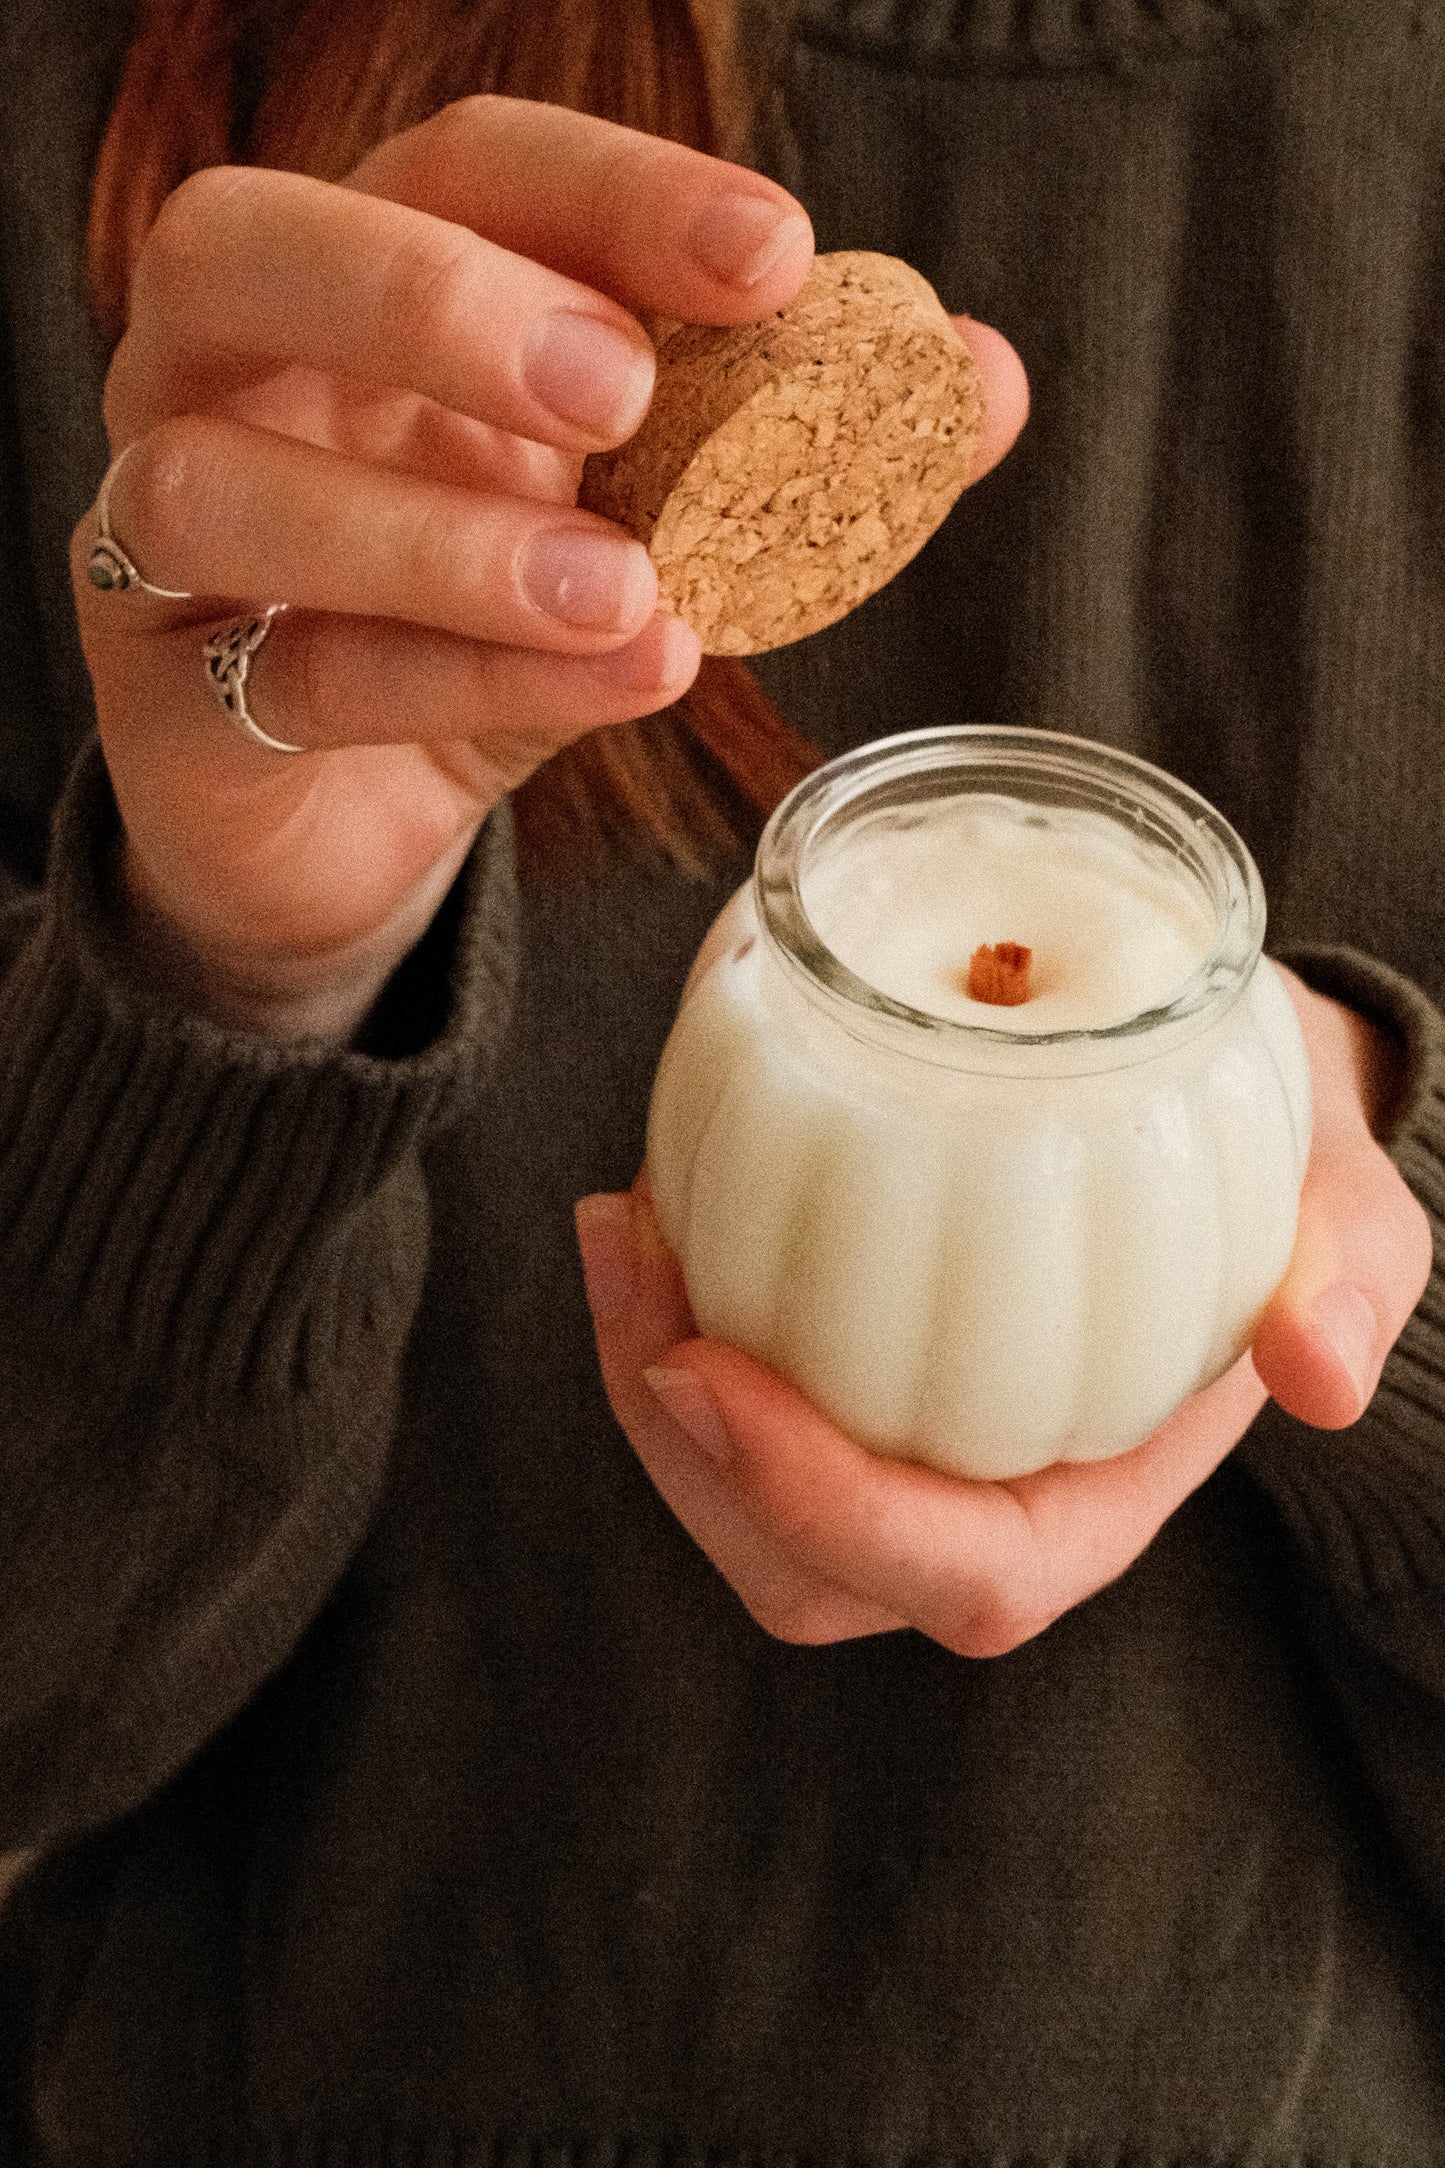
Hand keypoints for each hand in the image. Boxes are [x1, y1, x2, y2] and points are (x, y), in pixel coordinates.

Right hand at [74, 97, 1027, 1040]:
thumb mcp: (642, 535)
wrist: (342, 829)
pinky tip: (599, 686)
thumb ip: (789, 456)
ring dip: (440, 535)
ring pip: (222, 479)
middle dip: (442, 301)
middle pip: (247, 246)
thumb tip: (983, 384)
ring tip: (626, 594)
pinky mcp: (163, 691)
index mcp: (369, 288)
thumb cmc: (483, 637)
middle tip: (622, 389)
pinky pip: (286, 671)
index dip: (611, 192)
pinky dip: (447, 677)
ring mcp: (169, 531)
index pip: (462, 172)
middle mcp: (237, 375)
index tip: (778, 256)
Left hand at [577, 968, 1431, 1654]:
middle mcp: (979, 1509)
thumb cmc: (1278, 1178)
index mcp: (1093, 1504)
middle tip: (633, 1252)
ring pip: (730, 1505)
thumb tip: (1318, 1369)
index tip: (702, 1365)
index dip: (816, 1503)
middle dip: (682, 1451)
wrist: (1219, 1130)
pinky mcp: (837, 1389)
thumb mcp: (1347, 1212)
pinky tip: (643, 1206)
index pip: (951, 1572)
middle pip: (797, 1566)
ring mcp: (897, 1459)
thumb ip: (1349, 1280)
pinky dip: (658, 1327)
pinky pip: (717, 1414)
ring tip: (621, 1221)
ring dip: (640, 1377)